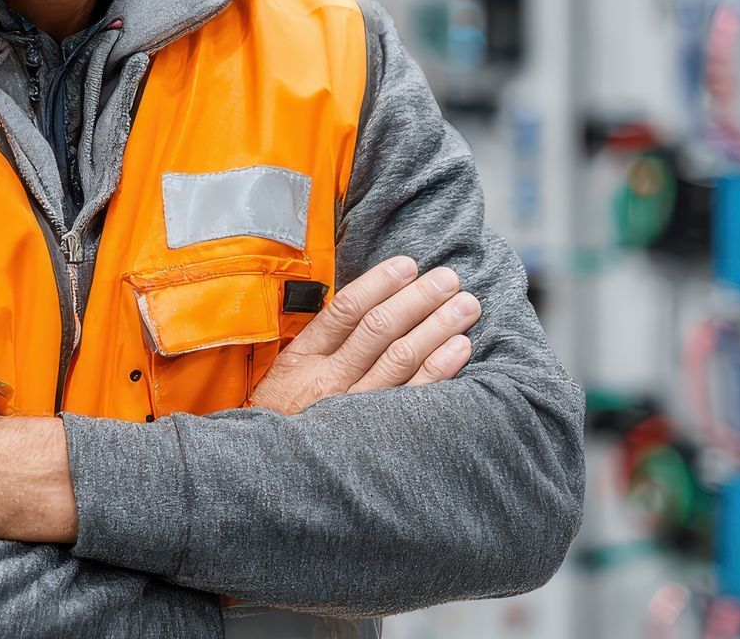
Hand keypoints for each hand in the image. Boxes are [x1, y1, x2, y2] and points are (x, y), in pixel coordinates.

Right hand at [247, 256, 480, 414]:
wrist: (274, 474)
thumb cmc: (283, 419)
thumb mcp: (285, 375)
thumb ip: (320, 343)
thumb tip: (365, 304)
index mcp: (303, 359)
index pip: (346, 309)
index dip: (380, 283)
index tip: (407, 265)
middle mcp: (330, 381)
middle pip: (379, 328)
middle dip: (418, 298)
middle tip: (448, 278)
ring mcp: (356, 409)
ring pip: (402, 356)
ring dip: (438, 326)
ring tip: (465, 305)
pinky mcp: (379, 433)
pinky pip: (415, 395)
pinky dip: (440, 367)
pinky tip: (460, 346)